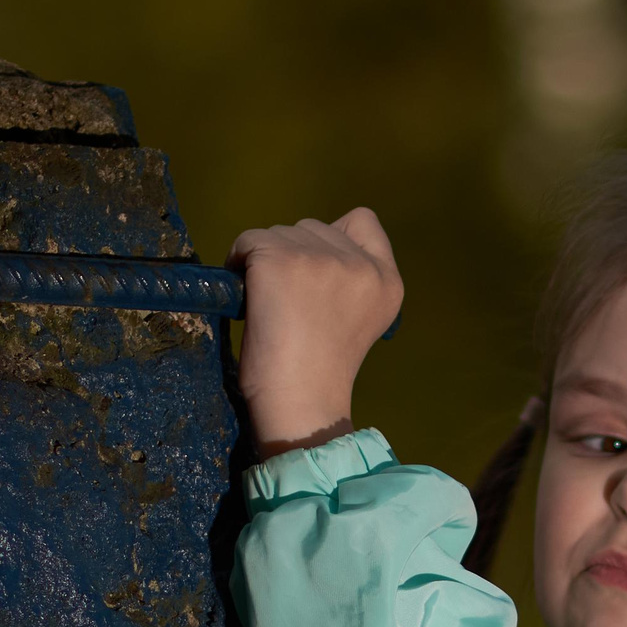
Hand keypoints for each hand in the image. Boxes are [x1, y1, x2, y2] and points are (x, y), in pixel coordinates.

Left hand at [230, 207, 402, 456]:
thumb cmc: (319, 372)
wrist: (300, 405)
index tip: (316, 274)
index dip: (332, 238)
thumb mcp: (357, 318)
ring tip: (271, 306)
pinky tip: (247, 297)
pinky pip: (248, 241)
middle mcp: (361, 264)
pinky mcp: (280, 260)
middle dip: (294, 254)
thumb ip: (349, 279)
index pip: (364, 221)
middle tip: (289, 303)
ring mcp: (321, 259)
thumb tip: (305, 248)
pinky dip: (239, 262)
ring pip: (278, 233)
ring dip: (265, 261)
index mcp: (388, 281)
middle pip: (313, 227)